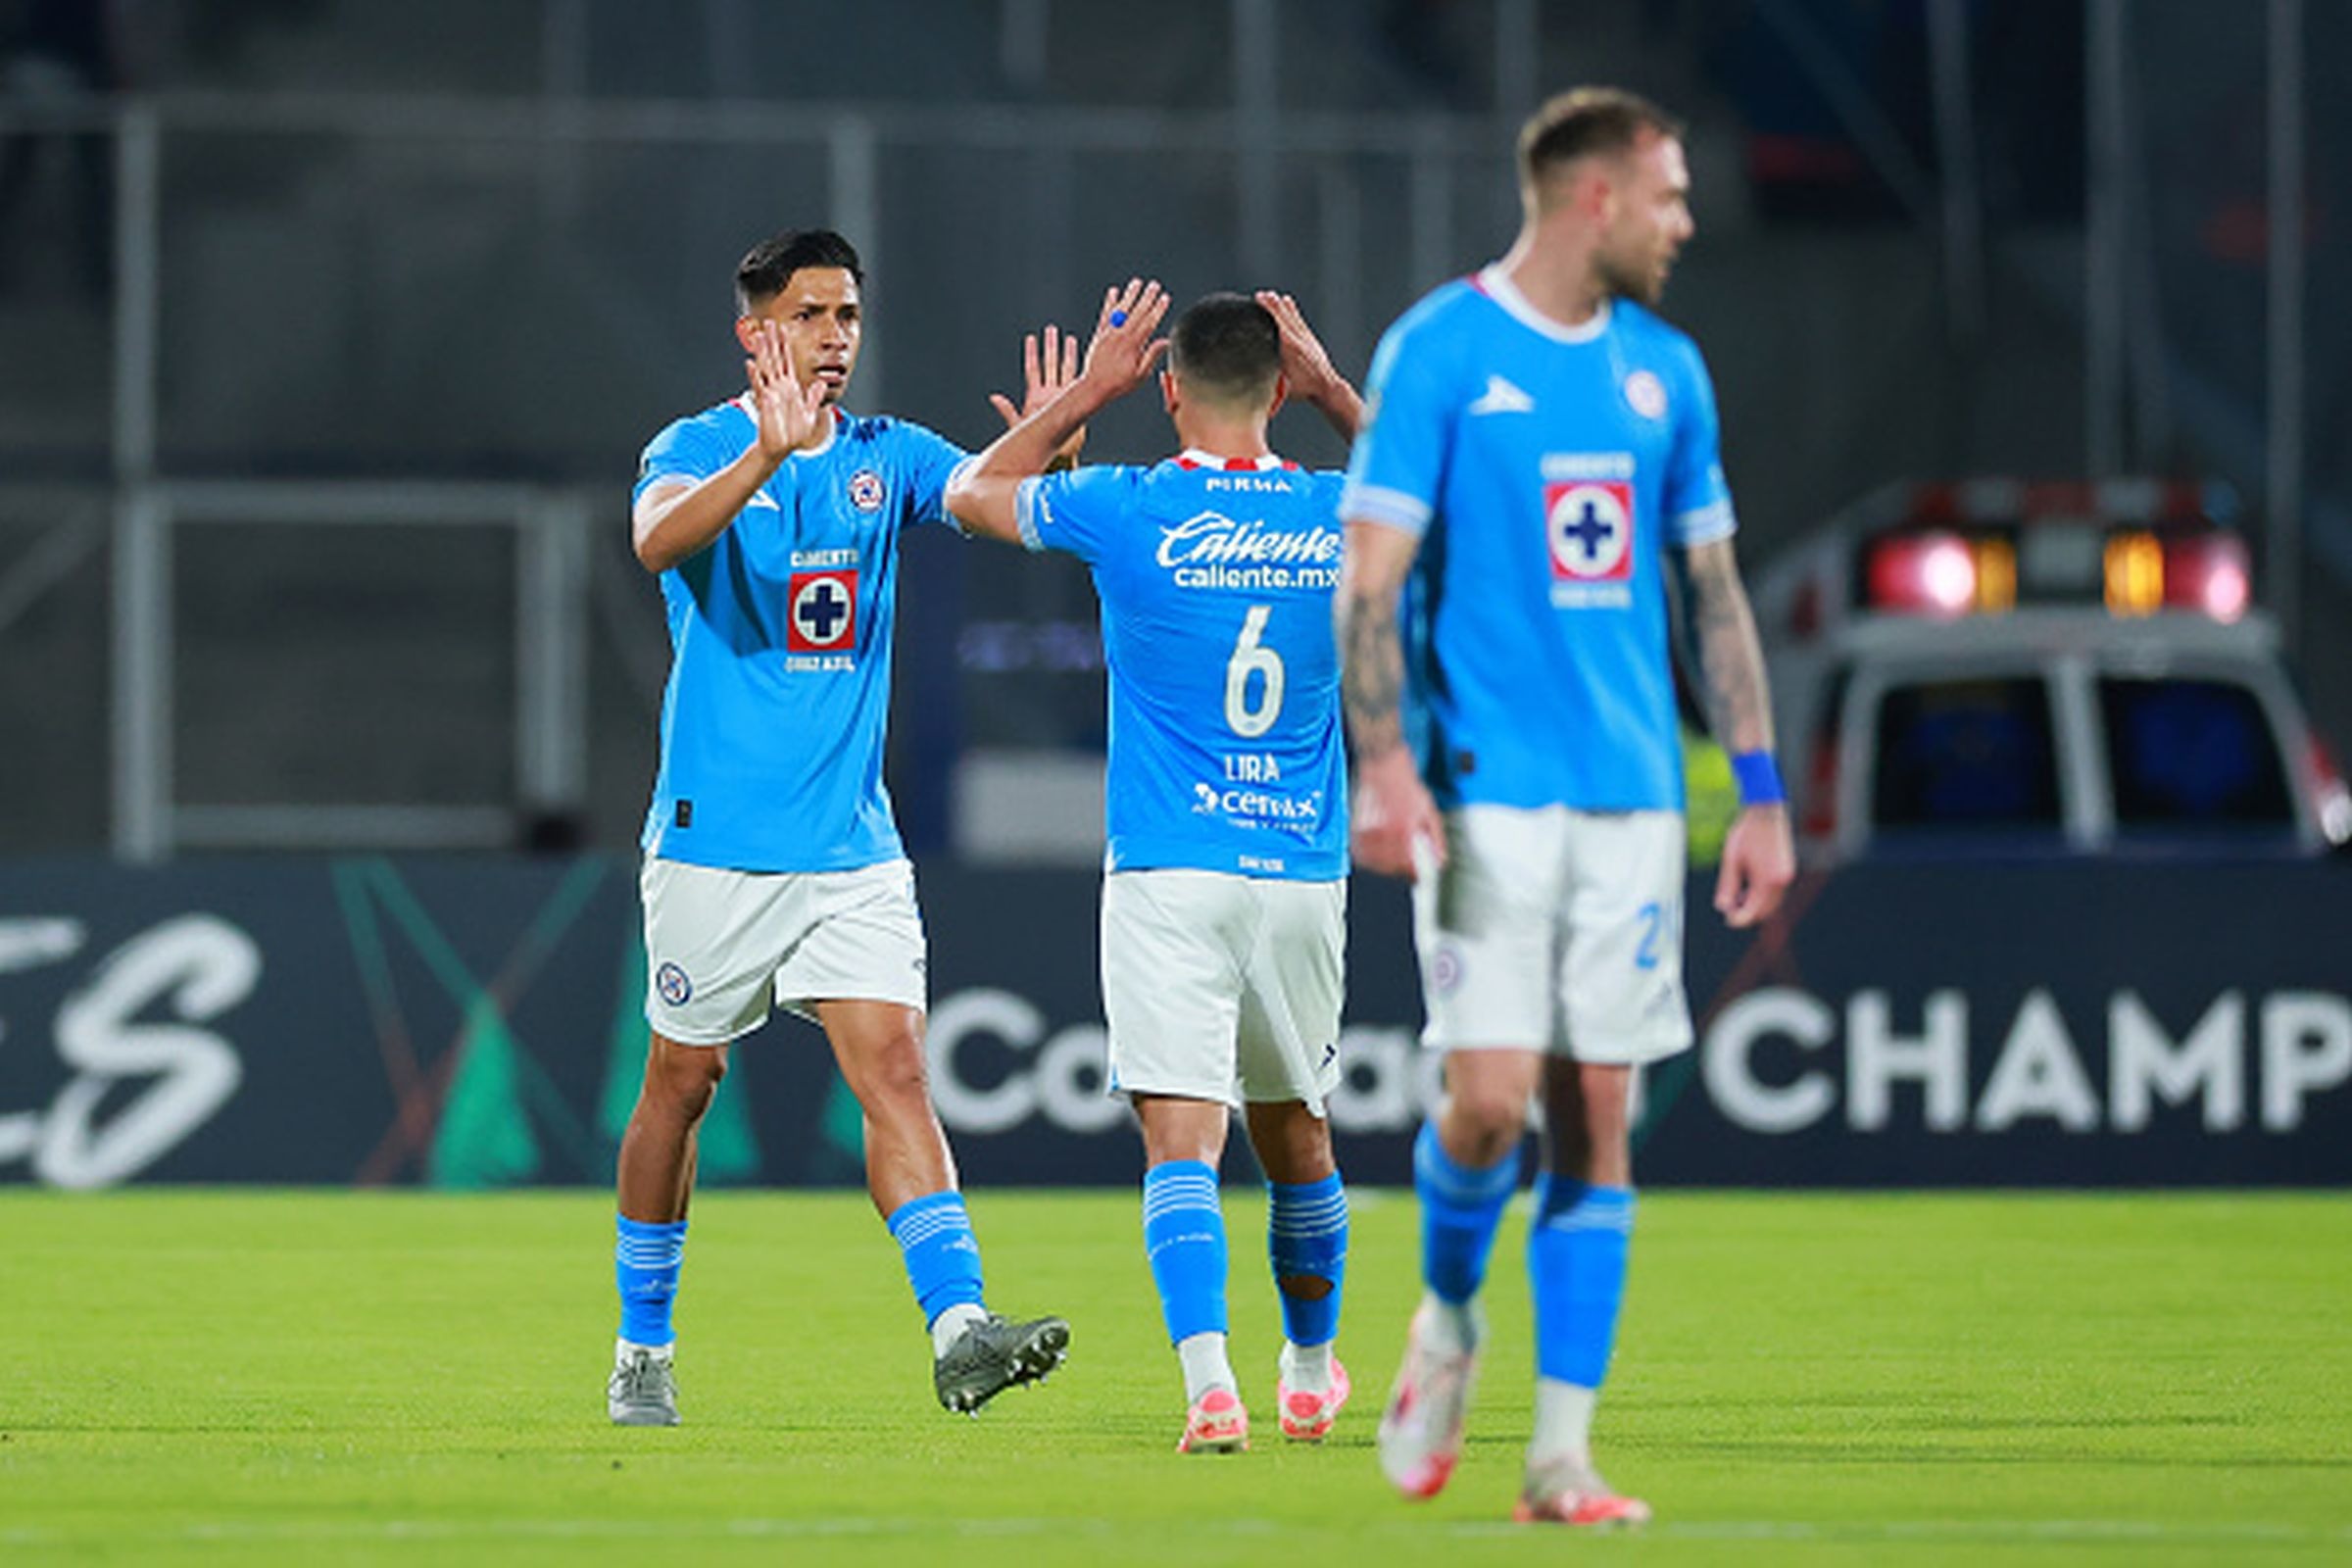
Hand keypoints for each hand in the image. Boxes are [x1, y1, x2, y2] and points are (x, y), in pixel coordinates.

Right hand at [744, 319, 828, 462]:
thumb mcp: (809, 413)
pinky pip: (759, 387)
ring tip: (758, 336)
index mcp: (790, 386)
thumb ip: (813, 397)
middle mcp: (779, 386)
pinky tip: (751, 364)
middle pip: (775, 358)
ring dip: (762, 352)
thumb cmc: (794, 432)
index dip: (785, 344)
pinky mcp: (765, 402)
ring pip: (766, 368)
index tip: (783, 328)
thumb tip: (819, 383)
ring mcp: (771, 392)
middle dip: (772, 341)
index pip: (787, 360)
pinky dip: (755, 376)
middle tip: (768, 323)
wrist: (782, 447)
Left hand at [990, 323, 1084, 465]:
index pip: (1033, 370)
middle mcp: (1049, 394)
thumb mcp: (1019, 426)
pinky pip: (1078, 383)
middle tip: (1051, 330)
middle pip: (1049, 365)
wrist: (1058, 457)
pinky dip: (1082, 371)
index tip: (1031, 338)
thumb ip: (1007, 411)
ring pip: (1065, 370)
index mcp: (1035, 397)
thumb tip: (993, 397)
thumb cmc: (1038, 445)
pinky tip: (1087, 358)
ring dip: (1066, 354)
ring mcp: (1062, 397)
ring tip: (1067, 337)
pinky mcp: (1074, 403)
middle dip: (1050, 347)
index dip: (1031, 354)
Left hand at [1078, 277, 1170, 399]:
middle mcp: (1121, 337)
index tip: (1165, 297)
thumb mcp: (1140, 375)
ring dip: (1130, 296)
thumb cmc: (1118, 384)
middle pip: (1136, 313)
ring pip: (1121, 311)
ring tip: (1137, 283)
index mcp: (1133, 346)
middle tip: (1155, 285)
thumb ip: (1152, 355)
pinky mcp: (1099, 335)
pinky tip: (1114, 292)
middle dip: (1147, 298)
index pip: (1149, 323)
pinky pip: (1105, 315)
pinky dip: (1109, 303)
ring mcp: (1109, 334)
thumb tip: (1165, 341)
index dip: (1158, 309)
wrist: (1093, 387)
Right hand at [1254, 289, 1338, 403]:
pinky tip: (1287, 301)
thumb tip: (1255, 369)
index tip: (1257, 302)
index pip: (1274, 325)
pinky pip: (1299, 320)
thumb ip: (1269, 374)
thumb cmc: (1303, 388)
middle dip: (1271, 305)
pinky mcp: (1310, 338)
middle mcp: (1296, 339)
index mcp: (1288, 348)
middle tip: (1260, 295)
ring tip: (1271, 295)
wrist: (1326, 386)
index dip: (1266, 313)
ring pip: (1290, 317)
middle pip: (1281, 317)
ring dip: (1280, 305)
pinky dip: (1292, 310)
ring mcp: (1304, 338)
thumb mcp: (1281, 384)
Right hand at [1351, 746, 1446, 880]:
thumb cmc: (1405, 781)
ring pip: (1372, 860)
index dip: (1414, 875)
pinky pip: (1359, 849)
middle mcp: (1384, 831)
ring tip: (1391, 865)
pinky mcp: (1357, 823)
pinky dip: (1367, 856)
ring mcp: (1368, 828)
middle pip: (1389, 866)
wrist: (1383, 761)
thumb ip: (1435, 838)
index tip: (1417, 878)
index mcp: (1404, 829)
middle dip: (1398, 872)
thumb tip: (1439, 858)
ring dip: (1382, 866)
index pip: (1408, 865)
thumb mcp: (1428, 809)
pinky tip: (1375, 854)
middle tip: (1406, 872)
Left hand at [1714, 804, 1794, 927]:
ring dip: (1756, 905)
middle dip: (1749, 913)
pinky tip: (1748, 887)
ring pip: (1772, 902)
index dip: (1739, 919)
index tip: (1727, 920)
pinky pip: (1776, 891)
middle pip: (1766, 910)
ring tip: (1737, 897)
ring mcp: (1787, 875)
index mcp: (1767, 880)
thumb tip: (1722, 908)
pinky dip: (1763, 895)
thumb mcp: (1731, 860)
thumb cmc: (1745, 832)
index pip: (1754, 911)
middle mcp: (1781, 880)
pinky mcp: (1787, 869)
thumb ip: (1727, 886)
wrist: (1766, 810)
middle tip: (1730, 910)